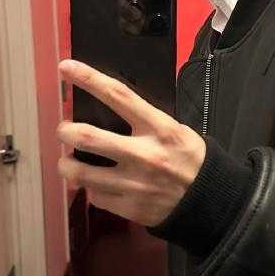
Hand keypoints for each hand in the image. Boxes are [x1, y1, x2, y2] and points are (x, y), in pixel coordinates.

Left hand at [56, 59, 205, 224]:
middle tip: (64, 130)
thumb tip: (109, 111)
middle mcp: (144, 154)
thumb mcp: (175, 131)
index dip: (89, 79)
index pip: (118, 96)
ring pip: (81, 173)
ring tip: (68, 162)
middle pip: (88, 137)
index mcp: (158, 128)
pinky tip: (96, 184)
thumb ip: (145, 121)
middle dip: (66, 131)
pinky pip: (95, 196)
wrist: (210, 201)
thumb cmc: (191, 160)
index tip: (66, 67)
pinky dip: (90, 188)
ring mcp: (135, 183)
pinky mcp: (130, 208)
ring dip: (66, 165)